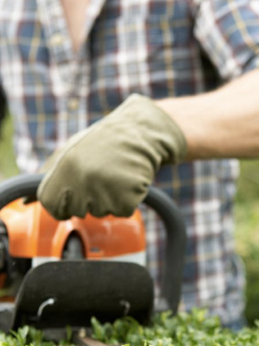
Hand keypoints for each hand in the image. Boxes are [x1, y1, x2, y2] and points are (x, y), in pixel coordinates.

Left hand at [37, 94, 186, 218]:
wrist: (142, 133)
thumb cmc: (105, 141)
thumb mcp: (72, 149)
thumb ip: (49, 174)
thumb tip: (28, 202)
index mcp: (66, 166)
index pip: (52, 205)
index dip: (63, 204)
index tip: (73, 196)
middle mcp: (83, 179)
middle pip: (79, 211)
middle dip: (89, 200)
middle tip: (102, 177)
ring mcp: (105, 190)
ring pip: (101, 212)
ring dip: (110, 199)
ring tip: (117, 175)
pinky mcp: (127, 199)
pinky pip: (122, 211)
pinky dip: (128, 200)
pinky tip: (129, 180)